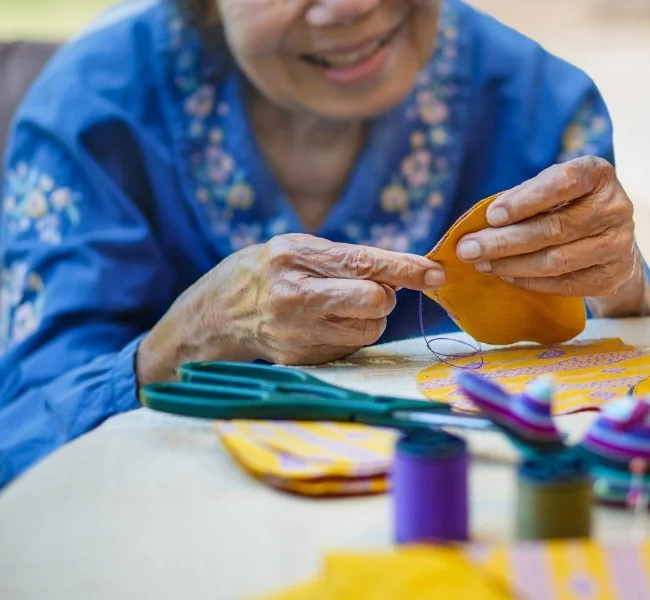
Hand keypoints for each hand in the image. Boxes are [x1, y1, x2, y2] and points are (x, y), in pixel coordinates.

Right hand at [139, 234, 444, 379]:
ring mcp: (296, 332)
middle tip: (371, 291)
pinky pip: (350, 347)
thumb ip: (345, 258)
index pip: (365, 264)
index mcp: (294, 258)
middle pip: (374, 302)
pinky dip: (349, 335)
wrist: (214, 315)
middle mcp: (294, 296)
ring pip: (369, 329)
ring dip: (369, 318)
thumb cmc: (265, 272)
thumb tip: (403, 273)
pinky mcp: (300, 359)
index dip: (406, 269)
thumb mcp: (296, 248)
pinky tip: (323, 325)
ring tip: (340, 307)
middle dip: (384, 297)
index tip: (436, 273)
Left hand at [455, 156, 638, 290]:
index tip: (491, 216)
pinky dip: (530, 282)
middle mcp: (615, 207)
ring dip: (512, 264)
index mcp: (598, 175)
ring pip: (556, 260)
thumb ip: (525, 199)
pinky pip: (564, 284)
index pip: (563, 183)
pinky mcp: (611, 276)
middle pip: (554, 228)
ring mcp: (618, 244)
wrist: (612, 240)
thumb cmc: (570, 206)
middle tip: (468, 249)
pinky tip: (507, 276)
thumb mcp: (554, 190)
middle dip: (505, 241)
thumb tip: (480, 224)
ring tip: (482, 263)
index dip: (525, 200)